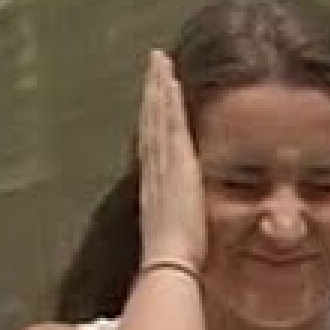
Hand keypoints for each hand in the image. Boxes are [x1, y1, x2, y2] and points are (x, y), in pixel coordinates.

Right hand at [137, 50, 205, 269]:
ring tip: (159, 61)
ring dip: (157, 88)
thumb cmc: (175, 265)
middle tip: (152, 66)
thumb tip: (180, 250)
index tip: (152, 101)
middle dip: (151, 95)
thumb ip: (179, 238)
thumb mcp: (177, 246)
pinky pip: (170, 124)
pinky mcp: (176, 163)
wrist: (169, 267)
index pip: (152, 149)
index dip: (151, 123)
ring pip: (157, 118)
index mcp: (155, 192)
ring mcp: (163, 166)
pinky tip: (170, 80)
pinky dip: (167, 101)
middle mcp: (154, 174)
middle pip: (150, 125)